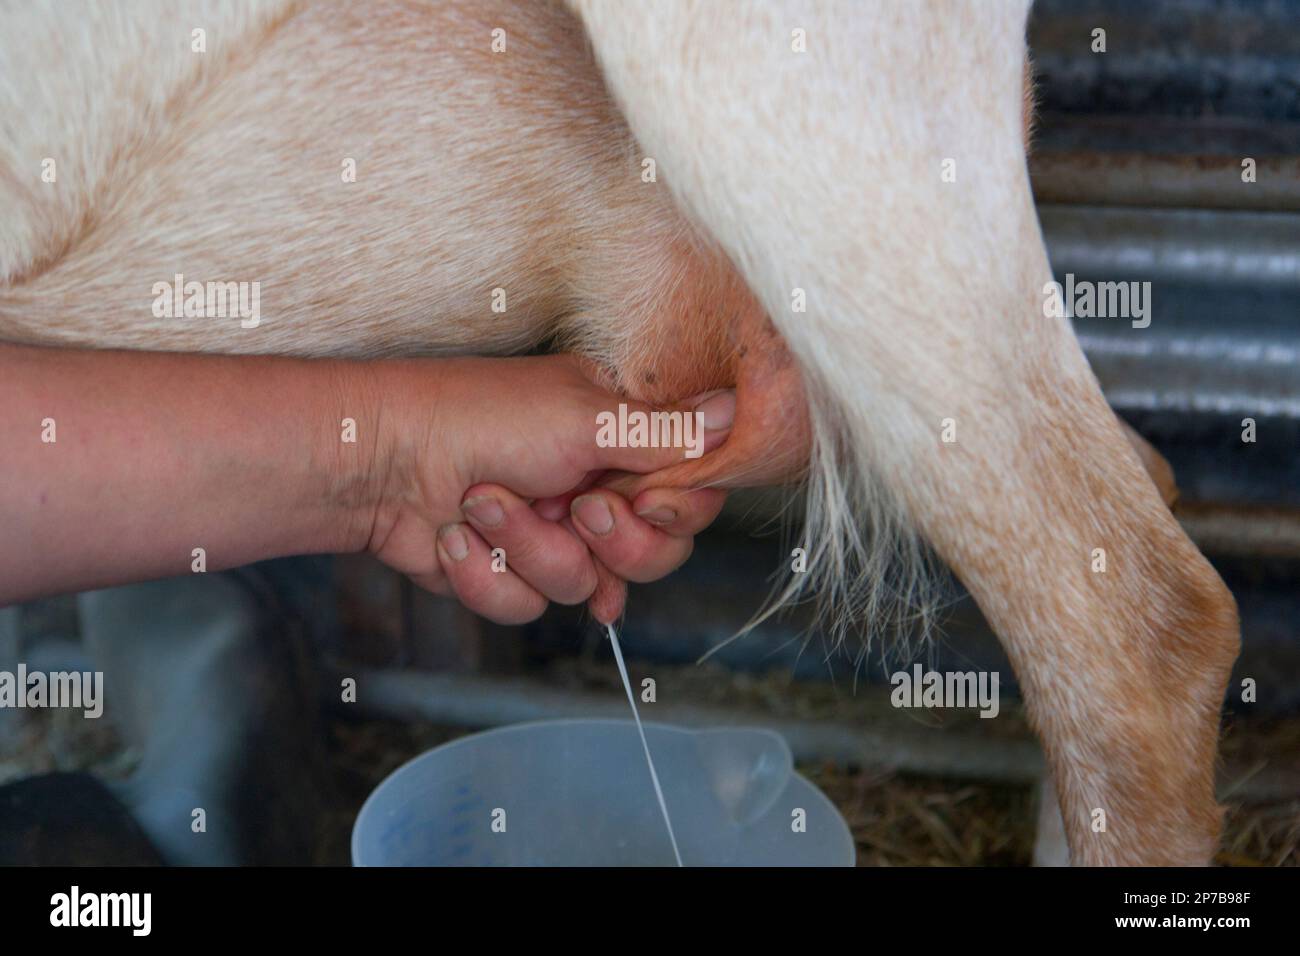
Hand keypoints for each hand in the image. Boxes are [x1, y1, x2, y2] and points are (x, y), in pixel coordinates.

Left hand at [353, 354, 736, 622]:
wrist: (374, 460)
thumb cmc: (475, 417)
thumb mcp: (584, 418)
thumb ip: (665, 432)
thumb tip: (738, 413)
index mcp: (620, 436)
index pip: (690, 492)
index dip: (676, 510)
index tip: (650, 501)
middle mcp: (593, 486)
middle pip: (654, 554)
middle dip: (610, 542)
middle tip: (575, 509)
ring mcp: (551, 533)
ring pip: (587, 585)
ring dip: (530, 549)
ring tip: (485, 505)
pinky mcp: (508, 572)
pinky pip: (528, 606)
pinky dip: (488, 574)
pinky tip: (457, 536)